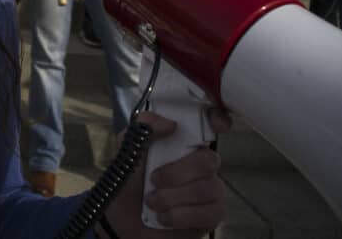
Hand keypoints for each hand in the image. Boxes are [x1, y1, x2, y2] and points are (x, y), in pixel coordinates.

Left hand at [104, 110, 228, 236]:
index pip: (210, 126)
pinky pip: (210, 213)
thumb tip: (169, 122)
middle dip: (177, 173)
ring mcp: (210, 190)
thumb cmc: (129, 184)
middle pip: (209, 160)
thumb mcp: (127, 151)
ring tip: (153, 202)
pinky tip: (164, 217)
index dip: (218, 120)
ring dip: (172, 197)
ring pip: (208, 188)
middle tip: (154, 180)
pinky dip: (180, 216)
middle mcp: (201, 165)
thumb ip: (142, 129)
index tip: (218, 123)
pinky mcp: (211, 216)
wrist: (123, 221)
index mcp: (183, 144)